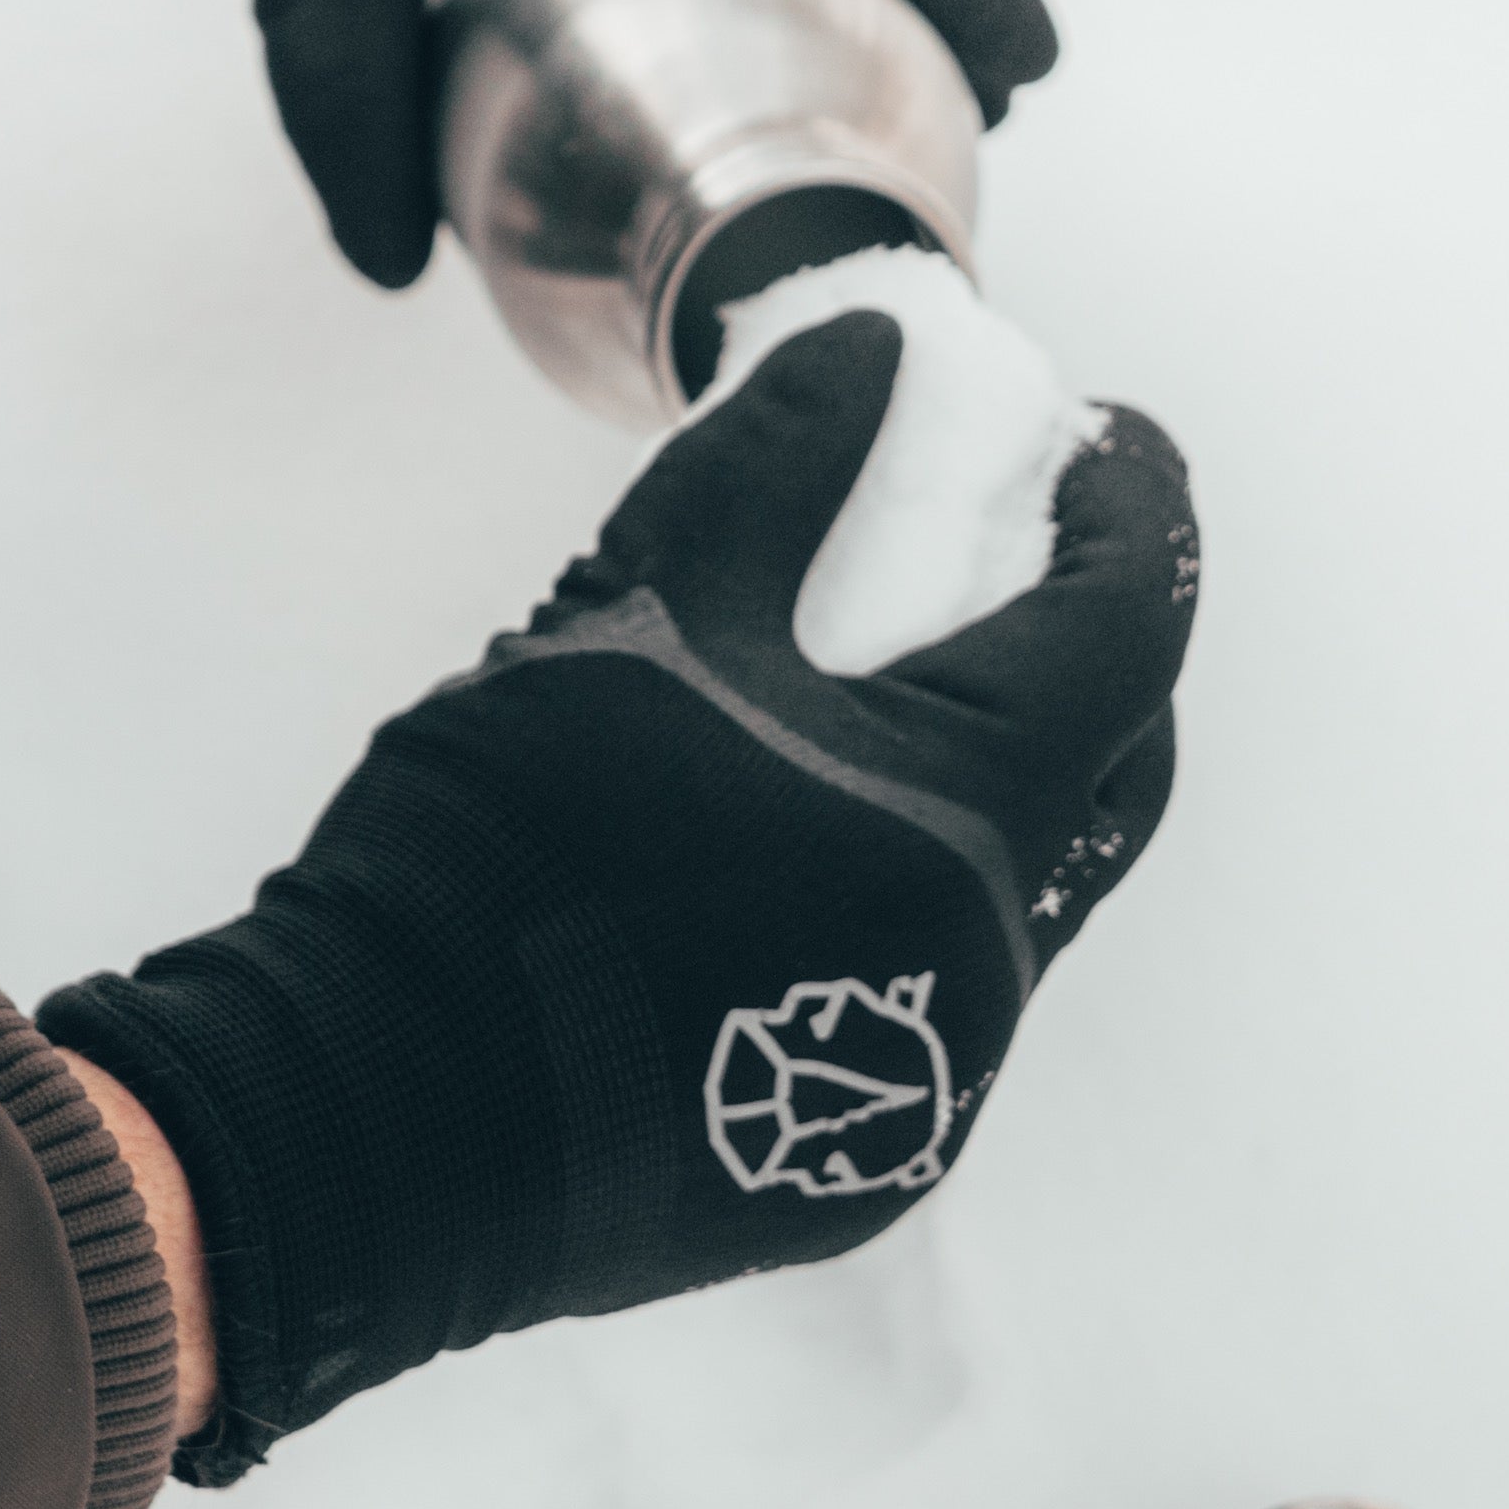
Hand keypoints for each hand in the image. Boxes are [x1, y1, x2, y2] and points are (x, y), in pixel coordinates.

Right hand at [40, 311, 1192, 1473]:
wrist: (375, 1124)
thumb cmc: (498, 852)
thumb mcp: (628, 621)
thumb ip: (765, 469)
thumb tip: (868, 343)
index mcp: (960, 820)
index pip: (1122, 634)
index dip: (1134, 512)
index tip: (1110, 435)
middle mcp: (986, 964)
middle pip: (1111, 771)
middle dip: (1093, 646)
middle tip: (1032, 548)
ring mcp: (930, 1083)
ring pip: (1023, 889)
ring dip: (994, 774)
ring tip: (882, 688)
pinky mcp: (860, 1166)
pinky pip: (930, 986)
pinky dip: (908, 884)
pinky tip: (794, 840)